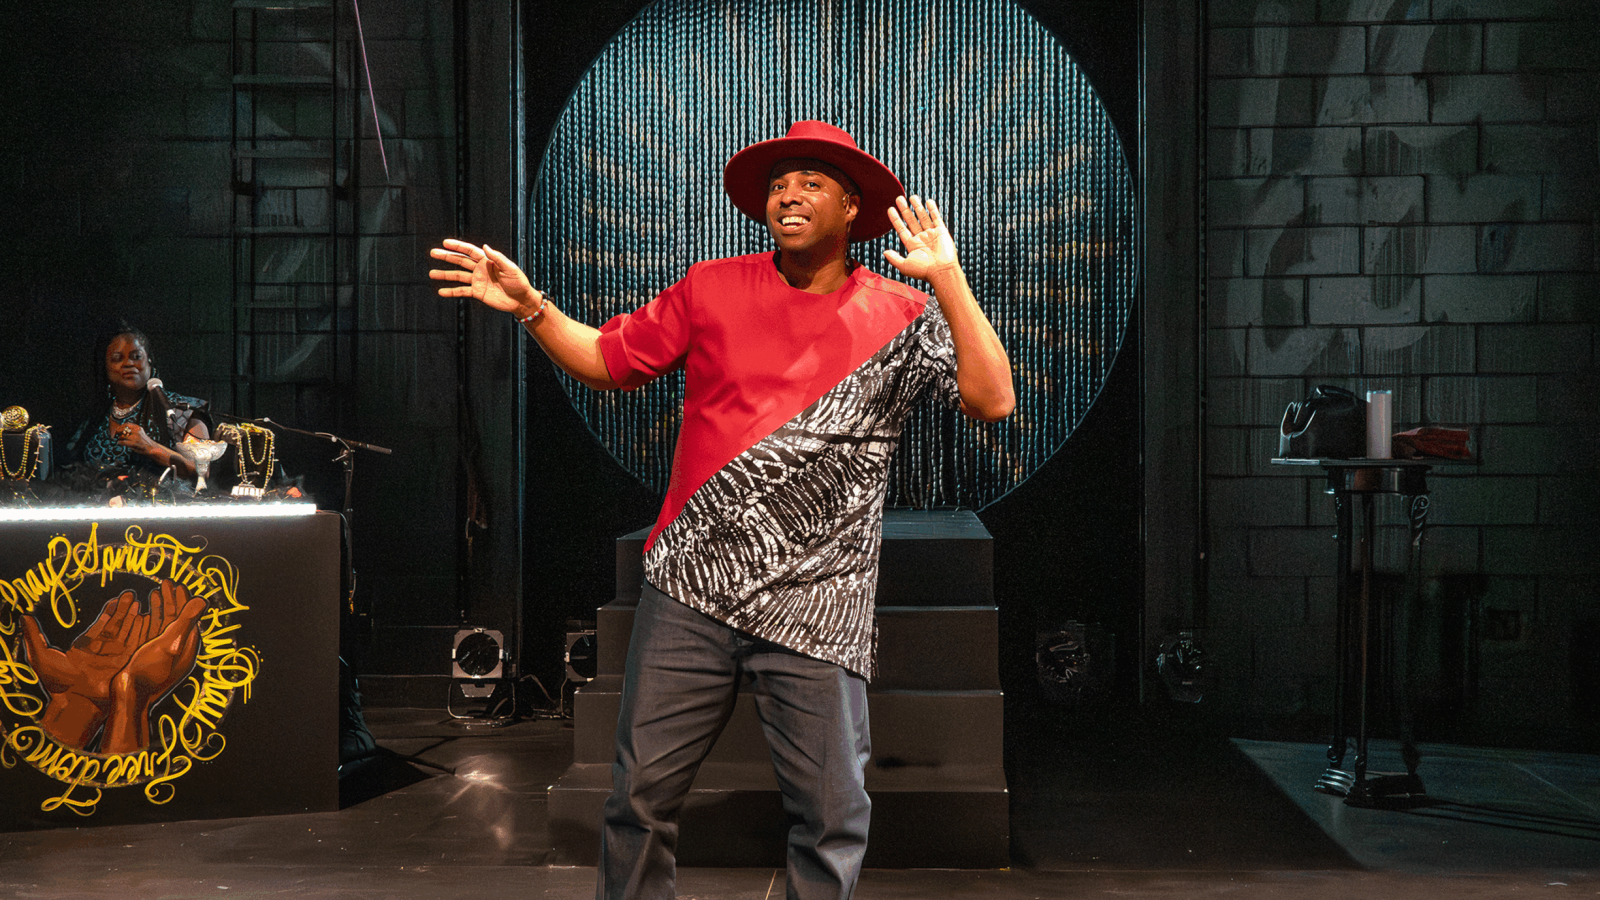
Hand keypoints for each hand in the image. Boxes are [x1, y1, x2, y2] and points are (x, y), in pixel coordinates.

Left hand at [20, 592, 146, 748]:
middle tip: (131, 594)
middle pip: (117, 625)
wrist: (76, 701)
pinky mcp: (127, 663)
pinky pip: (136, 643)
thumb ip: (34, 636)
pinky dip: (142, 630)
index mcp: (86, 647)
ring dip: (134, 617)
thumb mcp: (41, 656)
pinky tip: (145, 617)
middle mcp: (103, 650)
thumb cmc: (58, 682)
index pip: (101, 625)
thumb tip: (24, 617)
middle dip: (124, 609)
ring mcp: (116, 657)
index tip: (116, 598)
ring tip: (139, 601)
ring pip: (128, 632)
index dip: (110, 611)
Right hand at [102, 580, 205, 755]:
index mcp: (187, 647)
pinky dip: (150, 619)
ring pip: (165, 624)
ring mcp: (164, 654)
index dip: (184, 599)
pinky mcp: (150, 657)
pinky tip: (144, 612)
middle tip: (165, 582)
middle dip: (173, 599)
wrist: (129, 697)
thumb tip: (202, 600)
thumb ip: (185, 621)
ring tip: (155, 591)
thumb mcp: (170, 643)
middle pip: (178, 619)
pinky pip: (153, 633)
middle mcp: (178, 650)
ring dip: (162, 607)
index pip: (189, 617)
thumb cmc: (150, 671)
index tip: (179, 584)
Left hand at [113, 422, 159, 455]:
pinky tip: (119, 442)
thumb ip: (133, 431)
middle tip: (115, 434)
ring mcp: (135, 437)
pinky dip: (120, 442)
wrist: (152, 448)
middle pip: (123, 429)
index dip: (121, 426)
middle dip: (118, 431)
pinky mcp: (134, 443)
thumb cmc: (144, 441)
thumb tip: (121, 430)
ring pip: (123, 436)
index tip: (118, 428)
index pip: (127, 424)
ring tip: (119, 439)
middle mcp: (137, 431)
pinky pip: (123, 442)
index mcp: (138, 428)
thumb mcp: (140, 433)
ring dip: (119, 438)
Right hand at [428, 238, 541, 315]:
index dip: (458, 246)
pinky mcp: (477, 293)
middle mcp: (480, 269)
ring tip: (431, 274)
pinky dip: (452, 291)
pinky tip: (441, 292)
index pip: (470, 251)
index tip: (445, 242)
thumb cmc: (519, 282)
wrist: (521, 300)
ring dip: (445, 275)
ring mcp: (477, 281)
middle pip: (460, 261)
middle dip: (447, 257)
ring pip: (458, 276)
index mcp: (487, 260)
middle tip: (433, 252)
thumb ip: (497, 258)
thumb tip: (485, 246)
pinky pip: (462, 291)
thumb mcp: (510, 269)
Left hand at [883, 195, 959, 281]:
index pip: (901, 229)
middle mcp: (921, 239)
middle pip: (911, 221)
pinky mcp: (942, 232)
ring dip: (917, 207)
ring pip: (923, 217)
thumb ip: (894, 258)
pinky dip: (933, 210)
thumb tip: (885, 252)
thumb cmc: (924, 271)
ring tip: (912, 196)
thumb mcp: (905, 266)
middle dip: (905, 210)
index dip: (896, 219)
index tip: (890, 209)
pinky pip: (936, 218)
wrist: (942, 271)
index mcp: (912, 245)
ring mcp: (931, 234)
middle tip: (899, 198)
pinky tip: (928, 201)